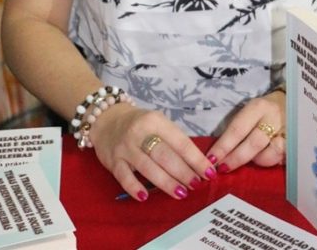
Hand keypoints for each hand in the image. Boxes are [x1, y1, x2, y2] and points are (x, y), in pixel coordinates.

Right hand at [89, 103, 216, 200]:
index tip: (209, 172)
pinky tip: (145, 197)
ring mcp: (125, 148)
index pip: (180, 142)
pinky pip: (124, 177)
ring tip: (181, 193)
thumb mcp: (158, 123)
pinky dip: (134, 188)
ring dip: (166, 182)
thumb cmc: (141, 124)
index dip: (196, 159)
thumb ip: (173, 140)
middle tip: (196, 185)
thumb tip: (196, 163)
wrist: (108, 119)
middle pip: (165, 156)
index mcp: (156, 121)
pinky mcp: (113, 161)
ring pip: (148, 168)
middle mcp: (140, 133)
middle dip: (183, 172)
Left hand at [205, 90, 285, 173]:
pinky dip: (273, 162)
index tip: (211, 160)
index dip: (223, 146)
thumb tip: (217, 154)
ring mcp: (288, 131)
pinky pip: (282, 159)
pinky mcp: (296, 144)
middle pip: (253, 143)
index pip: (238, 129)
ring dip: (257, 161)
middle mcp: (274, 118)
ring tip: (252, 158)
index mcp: (259, 107)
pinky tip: (268, 159)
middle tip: (223, 168)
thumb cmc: (264, 110)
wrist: (292, 102)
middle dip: (236, 159)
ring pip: (270, 154)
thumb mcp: (250, 111)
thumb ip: (238, 129)